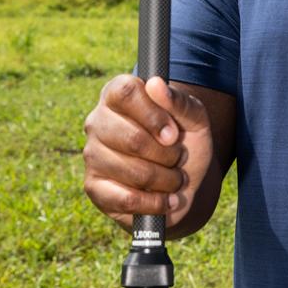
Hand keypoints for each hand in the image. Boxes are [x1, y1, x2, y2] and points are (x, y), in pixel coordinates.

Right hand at [83, 74, 214, 231]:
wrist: (181, 182)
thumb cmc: (183, 142)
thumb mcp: (195, 119)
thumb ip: (180, 101)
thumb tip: (155, 84)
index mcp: (118, 95)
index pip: (126, 92)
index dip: (154, 115)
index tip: (173, 134)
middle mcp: (98, 121)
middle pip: (132, 138)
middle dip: (166, 154)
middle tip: (178, 158)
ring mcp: (92, 155)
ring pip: (132, 171)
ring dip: (165, 179)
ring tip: (175, 178)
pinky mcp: (94, 187)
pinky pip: (125, 198)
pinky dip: (155, 202)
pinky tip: (168, 200)